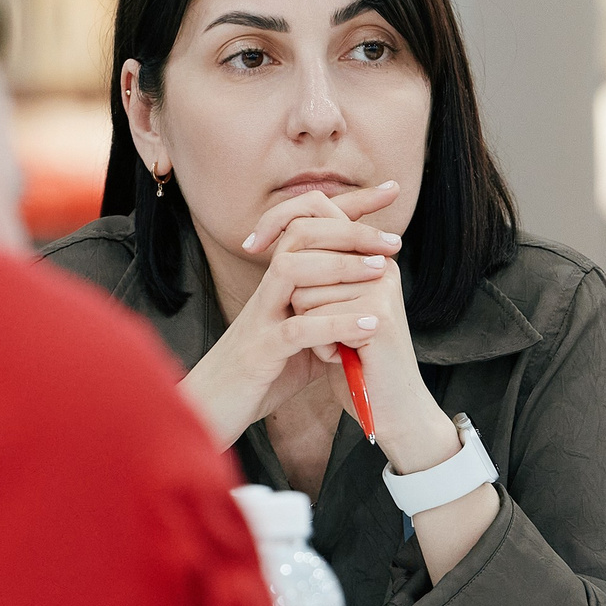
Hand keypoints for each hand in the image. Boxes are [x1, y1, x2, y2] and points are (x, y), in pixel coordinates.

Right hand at [179, 183, 404, 447]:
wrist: (212, 414)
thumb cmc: (259, 378)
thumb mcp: (303, 344)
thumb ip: (329, 323)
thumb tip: (367, 313)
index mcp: (280, 286)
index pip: (311, 231)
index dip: (348, 208)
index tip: (389, 191)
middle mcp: (267, 292)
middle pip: (300, 237)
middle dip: (349, 230)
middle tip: (393, 240)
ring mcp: (260, 318)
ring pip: (293, 269)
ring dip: (340, 266)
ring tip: (381, 271)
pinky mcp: (260, 351)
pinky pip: (297, 329)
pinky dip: (336, 325)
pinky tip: (371, 325)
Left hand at [269, 201, 459, 476]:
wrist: (392, 409)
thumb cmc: (360, 364)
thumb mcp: (337, 312)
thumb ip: (322, 277)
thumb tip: (284, 245)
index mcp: (371, 259)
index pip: (315, 218)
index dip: (276, 223)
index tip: (251, 244)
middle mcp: (381, 267)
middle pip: (302, 262)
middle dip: (301, 304)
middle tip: (328, 333)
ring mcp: (381, 288)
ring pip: (305, 292)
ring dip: (312, 329)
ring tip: (338, 348)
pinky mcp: (376, 315)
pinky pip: (317, 319)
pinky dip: (322, 348)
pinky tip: (342, 360)